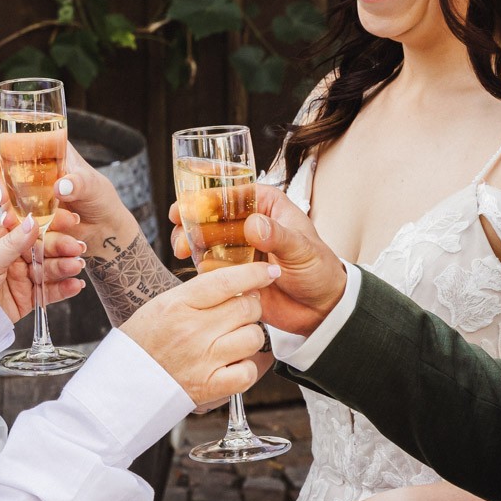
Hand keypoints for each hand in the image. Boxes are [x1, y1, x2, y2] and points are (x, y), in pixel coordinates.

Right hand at [0, 142, 131, 240]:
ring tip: (0, 205)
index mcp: (52, 152)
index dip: (3, 146)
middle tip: (1, 194)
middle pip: (5, 162)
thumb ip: (80, 185)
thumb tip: (61, 186)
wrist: (102, 229)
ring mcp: (27, 187)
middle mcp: (35, 167)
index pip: (21, 140)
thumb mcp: (95, 188)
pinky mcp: (24, 208)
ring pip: (0, 182)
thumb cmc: (101, 201)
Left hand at [0, 213, 85, 320]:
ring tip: (76, 267)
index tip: (68, 220)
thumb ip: (12, 242)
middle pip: (42, 246)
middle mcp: (12, 254)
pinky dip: (64, 288)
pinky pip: (49, 290)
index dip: (48, 222)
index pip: (27, 225)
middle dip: (61, 246)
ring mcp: (22, 274)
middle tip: (76, 247)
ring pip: (49, 268)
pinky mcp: (28, 295)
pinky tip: (75, 285)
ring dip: (65, 266)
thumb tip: (33, 221)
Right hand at [122, 261, 280, 408]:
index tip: (268, 270)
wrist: (123, 385)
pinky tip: (234, 362)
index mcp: (178, 304)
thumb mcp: (163, 305)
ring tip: (233, 338)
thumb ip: (198, 294)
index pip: (226, 281)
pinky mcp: (211, 387)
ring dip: (250, 336)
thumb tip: (237, 284)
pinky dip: (247, 367)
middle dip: (251, 306)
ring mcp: (204, 360)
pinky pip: (248, 371)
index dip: (254, 273)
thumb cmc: (143, 343)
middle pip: (247, 307)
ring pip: (254, 337)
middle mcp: (193, 330)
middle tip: (241, 311)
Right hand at [170, 184, 345, 336]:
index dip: (206, 196)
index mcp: (267, 205)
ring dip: (190, 240)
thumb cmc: (320, 271)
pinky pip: (211, 263)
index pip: (232, 192)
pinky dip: (198, 263)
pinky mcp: (234, 270)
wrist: (322, 308)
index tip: (186, 204)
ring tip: (181, 250)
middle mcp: (251, 222)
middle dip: (191, 218)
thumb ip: (278, 236)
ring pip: (208, 236)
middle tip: (178, 229)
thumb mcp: (302, 250)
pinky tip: (191, 267)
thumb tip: (253, 225)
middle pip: (213, 213)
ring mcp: (240, 247)